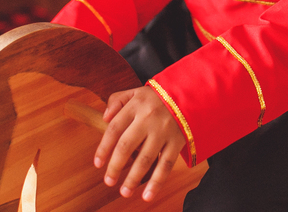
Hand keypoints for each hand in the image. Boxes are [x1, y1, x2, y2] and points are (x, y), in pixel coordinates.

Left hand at [95, 85, 186, 201]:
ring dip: (133, 178)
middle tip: (109, 182)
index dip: (103, 148)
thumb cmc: (159, 96)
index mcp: (136, 105)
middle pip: (126, 145)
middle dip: (115, 167)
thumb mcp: (136, 91)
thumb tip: (104, 119)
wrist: (190, 93)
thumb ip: (117, 101)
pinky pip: (166, 165)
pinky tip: (147, 195)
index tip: (97, 164)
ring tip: (124, 192)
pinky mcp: (177, 141)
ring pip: (145, 158)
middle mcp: (148, 118)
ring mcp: (164, 131)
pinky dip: (157, 182)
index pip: (114, 129)